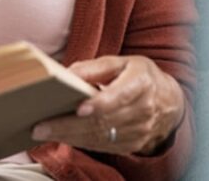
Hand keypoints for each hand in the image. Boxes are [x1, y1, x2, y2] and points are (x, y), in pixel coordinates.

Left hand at [31, 55, 184, 155]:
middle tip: (41, 126)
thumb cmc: (138, 76)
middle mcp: (143, 110)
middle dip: (69, 125)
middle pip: (103, 121)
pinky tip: (59, 137)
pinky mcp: (131, 144)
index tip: (79, 108)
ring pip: (99, 136)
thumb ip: (95, 67)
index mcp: (141, 84)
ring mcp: (138, 131)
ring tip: (42, 132)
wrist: (167, 101)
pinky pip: (102, 146)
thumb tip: (67, 74)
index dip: (100, 104)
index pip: (120, 96)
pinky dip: (79, 142)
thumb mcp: (121, 62)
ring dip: (69, 136)